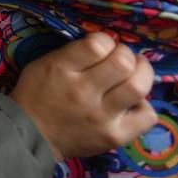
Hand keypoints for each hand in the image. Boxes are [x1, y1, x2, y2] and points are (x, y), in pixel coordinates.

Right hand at [10, 32, 156, 161]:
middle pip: (122, 63)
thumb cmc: (36, 94)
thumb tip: (107, 45)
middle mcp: (83, 92)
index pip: (97, 44)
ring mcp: (101, 116)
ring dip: (143, 74)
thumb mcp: (43, 63)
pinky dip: (145, 106)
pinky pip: (146, 117)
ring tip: (137, 73)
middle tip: (122, 57)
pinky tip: (134, 104)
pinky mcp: (114, 136)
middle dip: (127, 54)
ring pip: (138, 87)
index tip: (103, 46)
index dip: (106, 40)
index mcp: (61, 69)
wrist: (30, 135)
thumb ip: (73, 53)